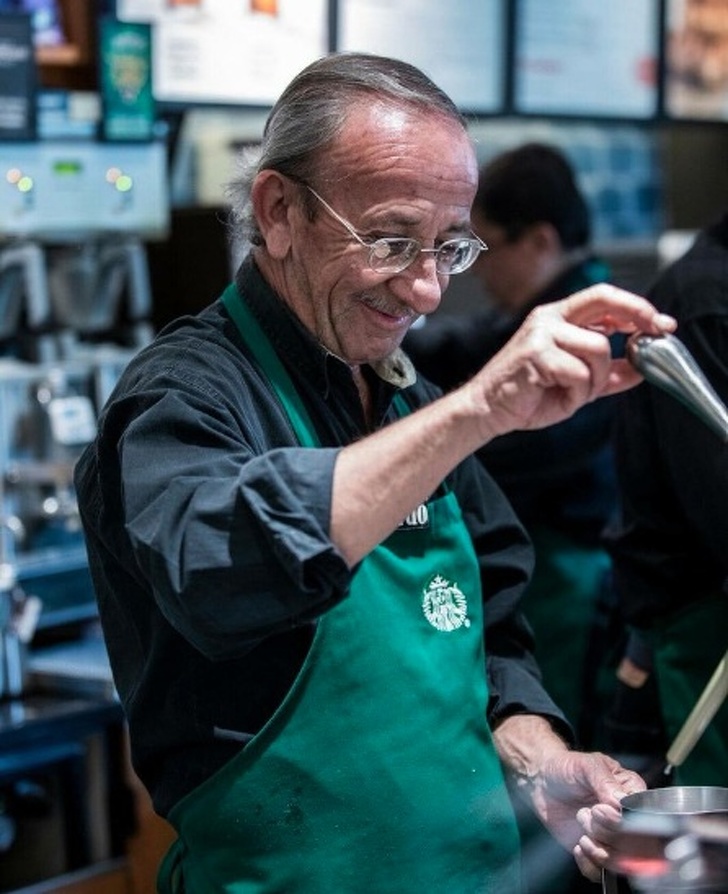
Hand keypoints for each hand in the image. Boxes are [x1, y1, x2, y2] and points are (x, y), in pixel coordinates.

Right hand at [464, 283, 676, 440]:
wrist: (488, 410)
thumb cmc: (527, 395)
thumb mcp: (577, 383)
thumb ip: (608, 373)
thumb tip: (641, 367)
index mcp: (558, 318)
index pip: (604, 298)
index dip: (637, 308)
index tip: (662, 324)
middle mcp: (549, 318)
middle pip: (604, 301)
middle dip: (637, 315)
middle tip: (654, 334)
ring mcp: (540, 333)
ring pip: (597, 348)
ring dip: (596, 379)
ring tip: (577, 393)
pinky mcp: (534, 354)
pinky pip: (578, 372)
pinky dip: (578, 392)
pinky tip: (561, 397)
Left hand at [525, 751, 645, 881]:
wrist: (542, 780)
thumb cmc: (568, 768)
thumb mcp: (588, 766)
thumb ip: (605, 782)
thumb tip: (620, 803)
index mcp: (633, 794)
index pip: (644, 819)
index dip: (623, 820)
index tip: (599, 809)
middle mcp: (627, 820)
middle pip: (633, 845)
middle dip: (607, 832)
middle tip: (588, 812)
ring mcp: (613, 839)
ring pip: (618, 862)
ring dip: (597, 847)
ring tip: (581, 821)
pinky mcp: (596, 853)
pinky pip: (600, 873)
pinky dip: (588, 863)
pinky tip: (577, 844)